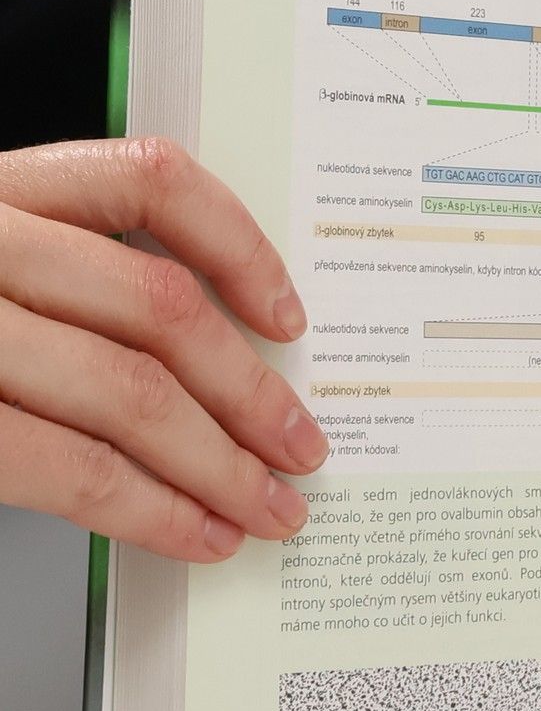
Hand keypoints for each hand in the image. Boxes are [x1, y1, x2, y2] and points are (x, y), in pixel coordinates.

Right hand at [0, 137, 326, 561]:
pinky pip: (68, 465)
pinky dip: (150, 510)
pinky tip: (194, 532)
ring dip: (218, 466)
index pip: (147, 178)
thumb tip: (220, 366)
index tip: (291, 317)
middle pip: (158, 305)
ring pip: (127, 390)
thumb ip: (71, 285)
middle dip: (251, 392)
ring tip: (266, 509)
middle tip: (302, 449)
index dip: (240, 247)